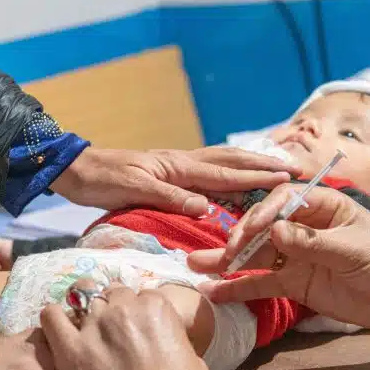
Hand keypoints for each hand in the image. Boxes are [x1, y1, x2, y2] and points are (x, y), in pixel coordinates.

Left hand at [39, 285, 229, 369]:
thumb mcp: (189, 356)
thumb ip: (166, 336)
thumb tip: (154, 338)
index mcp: (156, 306)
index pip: (140, 296)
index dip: (138, 316)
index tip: (137, 335)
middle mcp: (124, 309)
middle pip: (112, 296)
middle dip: (114, 313)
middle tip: (115, 341)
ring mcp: (96, 329)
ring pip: (83, 301)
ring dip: (87, 315)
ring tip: (90, 341)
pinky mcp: (72, 353)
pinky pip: (52, 318)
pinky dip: (55, 320)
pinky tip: (61, 333)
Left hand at [49, 146, 298, 216]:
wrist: (76, 170)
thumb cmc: (101, 180)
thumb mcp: (134, 190)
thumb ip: (170, 198)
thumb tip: (206, 209)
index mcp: (178, 166)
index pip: (225, 173)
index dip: (257, 177)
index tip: (285, 178)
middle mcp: (182, 163)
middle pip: (231, 160)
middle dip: (263, 165)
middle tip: (294, 169)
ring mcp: (177, 167)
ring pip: (223, 163)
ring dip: (250, 165)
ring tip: (276, 170)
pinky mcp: (169, 174)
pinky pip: (208, 173)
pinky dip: (229, 173)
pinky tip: (237, 180)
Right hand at [189, 184, 369, 331]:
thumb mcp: (353, 249)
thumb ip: (313, 242)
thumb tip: (276, 234)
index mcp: (322, 205)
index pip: (282, 202)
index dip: (261, 215)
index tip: (247, 234)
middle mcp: (303, 226)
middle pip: (262, 227)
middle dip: (237, 239)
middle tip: (218, 255)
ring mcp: (296, 255)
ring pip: (255, 256)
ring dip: (227, 262)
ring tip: (194, 266)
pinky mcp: (295, 282)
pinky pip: (262, 284)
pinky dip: (239, 288)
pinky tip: (213, 292)